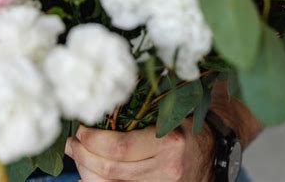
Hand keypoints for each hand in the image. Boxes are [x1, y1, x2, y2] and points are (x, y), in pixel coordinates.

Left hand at [64, 118, 214, 181]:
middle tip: (72, 144)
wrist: (212, 152)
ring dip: (87, 172)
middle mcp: (167, 170)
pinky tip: (88, 176)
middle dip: (84, 157)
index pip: (121, 147)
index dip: (94, 140)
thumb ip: (141, 109)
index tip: (81, 130)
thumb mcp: (169, 111)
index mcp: (169, 143)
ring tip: (77, 156)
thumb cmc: (185, 124)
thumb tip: (100, 109)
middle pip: (112, 171)